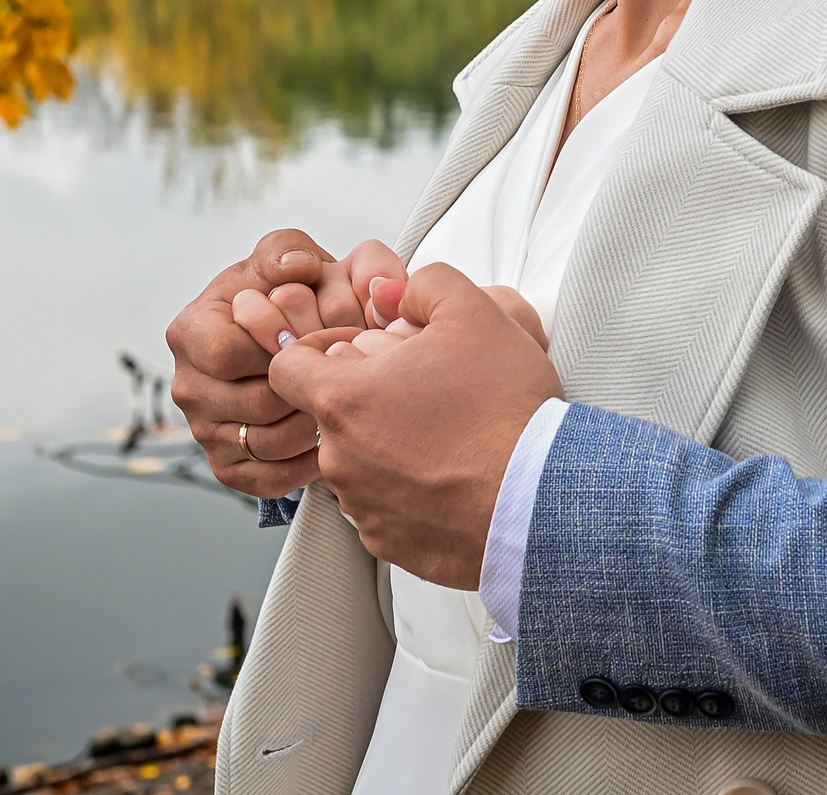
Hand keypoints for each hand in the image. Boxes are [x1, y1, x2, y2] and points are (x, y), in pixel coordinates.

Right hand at [167, 229, 381, 495]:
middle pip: (256, 403)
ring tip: (342, 398)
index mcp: (190, 331)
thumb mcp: (284, 257)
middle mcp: (189, 385)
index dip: (280, 349)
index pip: (228, 353)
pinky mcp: (228, 467)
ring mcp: (204, 431)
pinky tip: (332, 434)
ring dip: (315, 424)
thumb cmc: (287, 294)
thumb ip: (287, 251)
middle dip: (309, 388)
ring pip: (269, 443)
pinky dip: (308, 462)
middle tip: (346, 373)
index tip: (316, 337)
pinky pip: (270, 480)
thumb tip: (297, 271)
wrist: (290, 333)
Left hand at [268, 264, 566, 585]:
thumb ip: (425, 285)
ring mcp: (362, 506)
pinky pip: (386, 506)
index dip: (319, 349)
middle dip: (370, 396)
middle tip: (427, 388)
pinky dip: (412, 490)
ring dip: (391, 444)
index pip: (287, 367)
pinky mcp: (390, 542)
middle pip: (332, 414)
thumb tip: (392, 293)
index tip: (360, 351)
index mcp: (343, 399)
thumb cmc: (505, 412)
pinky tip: (455, 474)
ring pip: (359, 461)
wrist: (539, 499)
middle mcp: (339, 459)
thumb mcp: (476, 314)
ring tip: (450, 434)